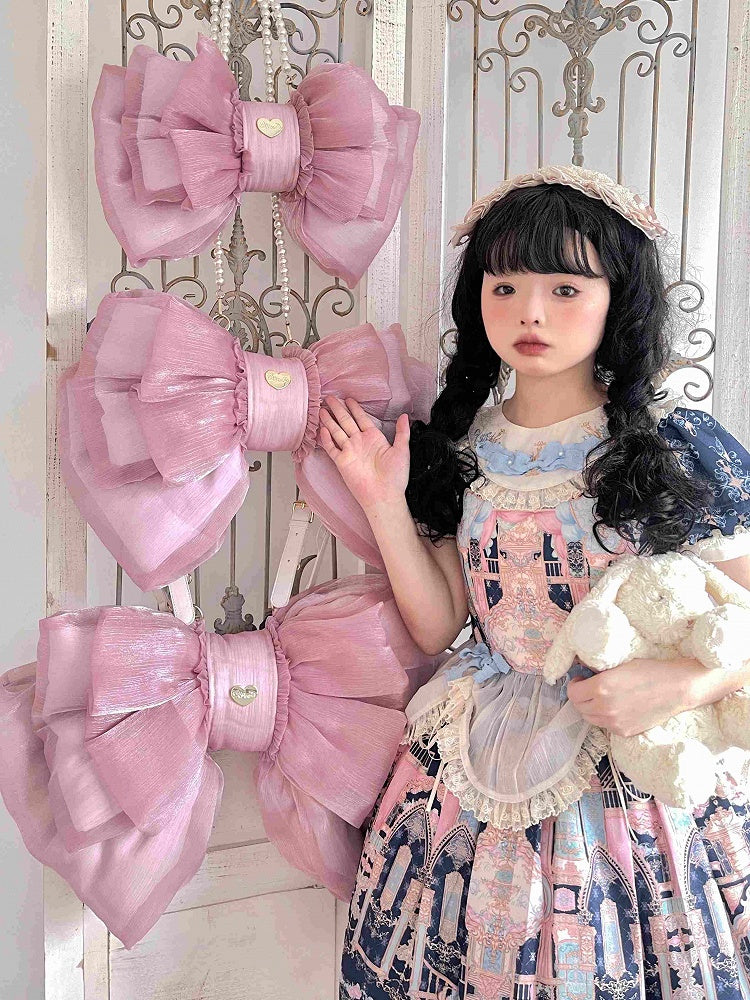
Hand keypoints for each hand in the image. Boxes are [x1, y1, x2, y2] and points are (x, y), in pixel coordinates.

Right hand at [317, 396, 410, 511]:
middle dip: (338, 409)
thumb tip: (405, 416)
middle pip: (346, 421)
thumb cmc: (395, 477)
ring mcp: (350, 451)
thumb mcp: (402, 450)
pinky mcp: (342, 462)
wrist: (384, 495)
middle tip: (330, 398)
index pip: (361, 418)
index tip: (348, 399)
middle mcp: (360, 442)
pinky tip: (322, 429)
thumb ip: (402, 432)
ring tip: (322, 409)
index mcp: (374, 438)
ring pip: (336, 431)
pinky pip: (332, 448)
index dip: (354, 408)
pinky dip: (326, 438)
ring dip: (329, 420)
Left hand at [566, 656, 707, 736]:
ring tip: (602, 698)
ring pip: (591, 718)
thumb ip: (598, 671)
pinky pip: (606, 726)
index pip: (573, 693)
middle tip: (589, 688)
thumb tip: (582, 670)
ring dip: (591, 708)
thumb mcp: (619, 664)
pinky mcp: (625, 732)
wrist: (677, 688)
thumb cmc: (650, 671)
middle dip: (581, 697)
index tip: (580, 679)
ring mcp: (615, 723)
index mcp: (601, 688)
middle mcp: (605, 708)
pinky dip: (606, 717)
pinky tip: (617, 707)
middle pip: (579, 707)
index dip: (574, 685)